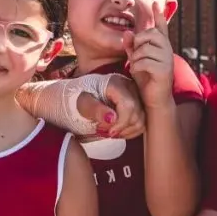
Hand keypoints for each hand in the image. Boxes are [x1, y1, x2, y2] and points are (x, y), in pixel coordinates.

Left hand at [25, 73, 144, 139]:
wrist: (75, 97)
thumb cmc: (76, 98)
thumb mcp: (81, 103)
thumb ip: (95, 109)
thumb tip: (112, 118)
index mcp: (115, 83)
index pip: (129, 107)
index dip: (120, 123)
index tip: (108, 132)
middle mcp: (129, 87)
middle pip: (137, 114)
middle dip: (121, 128)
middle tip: (104, 131)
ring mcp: (134, 96)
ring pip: (141, 120)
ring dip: (126, 131)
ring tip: (109, 132)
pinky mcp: (135, 104)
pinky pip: (141, 122)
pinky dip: (130, 131)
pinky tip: (116, 131)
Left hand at [123, 4, 175, 101]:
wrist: (154, 100)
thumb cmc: (145, 79)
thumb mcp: (136, 60)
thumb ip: (132, 47)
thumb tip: (127, 32)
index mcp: (161, 46)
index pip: (161, 27)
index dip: (159, 15)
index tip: (156, 2)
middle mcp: (167, 50)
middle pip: (149, 34)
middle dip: (138, 44)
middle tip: (135, 57)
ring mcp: (167, 59)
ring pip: (145, 48)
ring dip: (135, 58)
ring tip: (136, 67)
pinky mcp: (164, 70)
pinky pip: (144, 61)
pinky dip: (136, 67)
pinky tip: (137, 73)